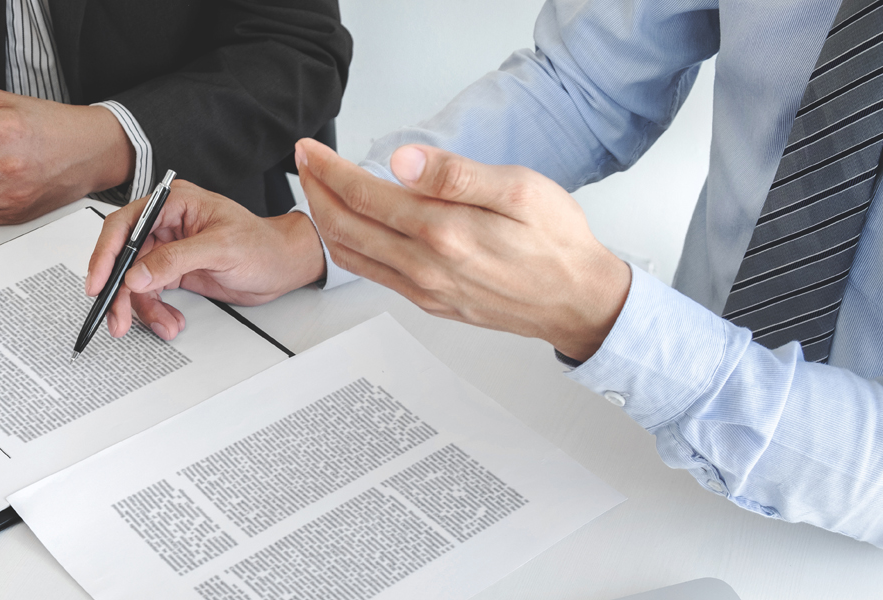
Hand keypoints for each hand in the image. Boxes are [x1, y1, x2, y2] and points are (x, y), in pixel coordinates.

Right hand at [86, 180, 324, 340]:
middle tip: (118, 318)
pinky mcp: (174, 271)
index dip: (106, 254)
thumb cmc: (263, 244)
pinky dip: (156, 311)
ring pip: (135, 281)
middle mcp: (166, 224)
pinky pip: (151, 293)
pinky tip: (171, 321)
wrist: (283, 266)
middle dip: (120, 291)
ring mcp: (168, 249)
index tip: (98, 282)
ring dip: (142, 308)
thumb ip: (176, 259)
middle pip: (124, 257)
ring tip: (162, 325)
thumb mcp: (221, 248)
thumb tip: (139, 273)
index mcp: (174, 204)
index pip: (125, 225)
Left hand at [296, 139, 629, 360]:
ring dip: (325, 221)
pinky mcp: (430, 303)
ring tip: (317, 192)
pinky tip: (351, 230)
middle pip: (345, 227)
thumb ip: (456, 175)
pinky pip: (373, 276)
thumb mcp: (519, 189)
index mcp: (444, 232)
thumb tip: (404, 161)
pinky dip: (349, 249)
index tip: (311, 150)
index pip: (364, 195)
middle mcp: (426, 266)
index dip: (329, 170)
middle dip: (315, 191)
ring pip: (352, 256)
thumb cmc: (557, 243)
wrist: (579, 300)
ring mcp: (425, 289)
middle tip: (303, 164)